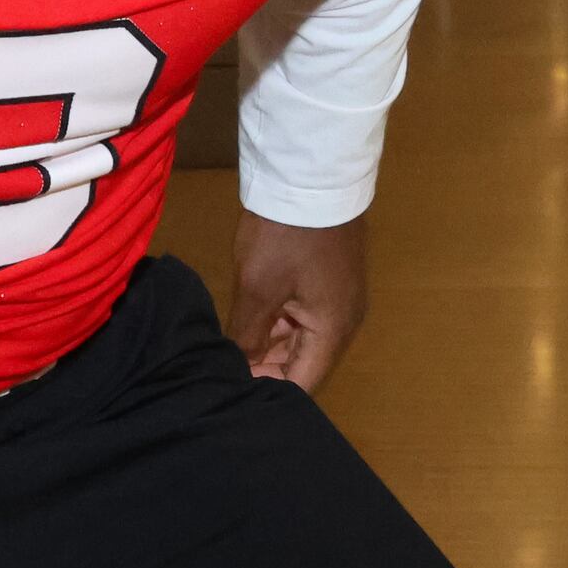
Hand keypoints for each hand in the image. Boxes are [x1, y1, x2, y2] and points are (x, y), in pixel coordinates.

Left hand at [232, 208, 369, 394]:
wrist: (311, 175)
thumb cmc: (285, 235)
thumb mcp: (258, 288)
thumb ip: (248, 337)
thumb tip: (242, 367)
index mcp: (334, 330)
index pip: (303, 384)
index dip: (267, 392)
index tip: (232, 391)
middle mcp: (344, 321)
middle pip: (304, 363)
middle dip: (266, 370)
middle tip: (224, 371)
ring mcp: (338, 298)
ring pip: (302, 339)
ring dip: (270, 346)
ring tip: (231, 350)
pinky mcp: (328, 280)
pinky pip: (304, 315)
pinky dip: (279, 323)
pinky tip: (249, 323)